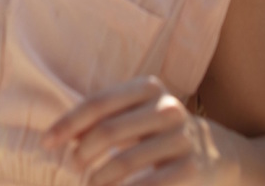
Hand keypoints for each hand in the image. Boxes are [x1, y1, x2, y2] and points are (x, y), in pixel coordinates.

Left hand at [41, 76, 236, 185]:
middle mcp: (168, 108)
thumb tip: (54, 138)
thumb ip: (99, 120)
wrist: (218, 155)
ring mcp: (182, 139)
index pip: (98, 104)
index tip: (46, 144)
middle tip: (74, 169)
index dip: (67, 124)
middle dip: (82, 155)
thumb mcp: (134, 116)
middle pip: (108, 132)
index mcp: (149, 87)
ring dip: (98, 181)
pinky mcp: (191, 169)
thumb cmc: (158, 134)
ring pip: (123, 162)